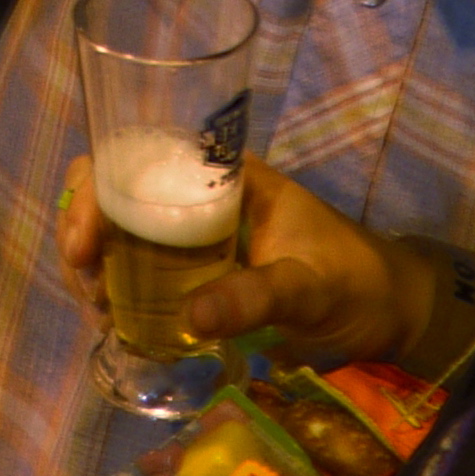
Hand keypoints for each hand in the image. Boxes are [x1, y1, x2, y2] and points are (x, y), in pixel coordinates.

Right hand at [56, 156, 427, 368]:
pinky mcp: (200, 275)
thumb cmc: (354, 280)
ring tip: (96, 309)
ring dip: (95, 263)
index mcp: (222, 175)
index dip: (95, 188)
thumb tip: (189, 316)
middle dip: (83, 229)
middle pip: (116, 190)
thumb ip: (256, 295)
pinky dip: (118, 289)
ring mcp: (196, 235)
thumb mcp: (309, 285)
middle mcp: (198, 196)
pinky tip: (114, 320)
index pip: (138, 155)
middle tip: (85, 287)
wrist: (391, 313)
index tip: (83, 245)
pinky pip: (143, 270)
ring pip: (121, 231)